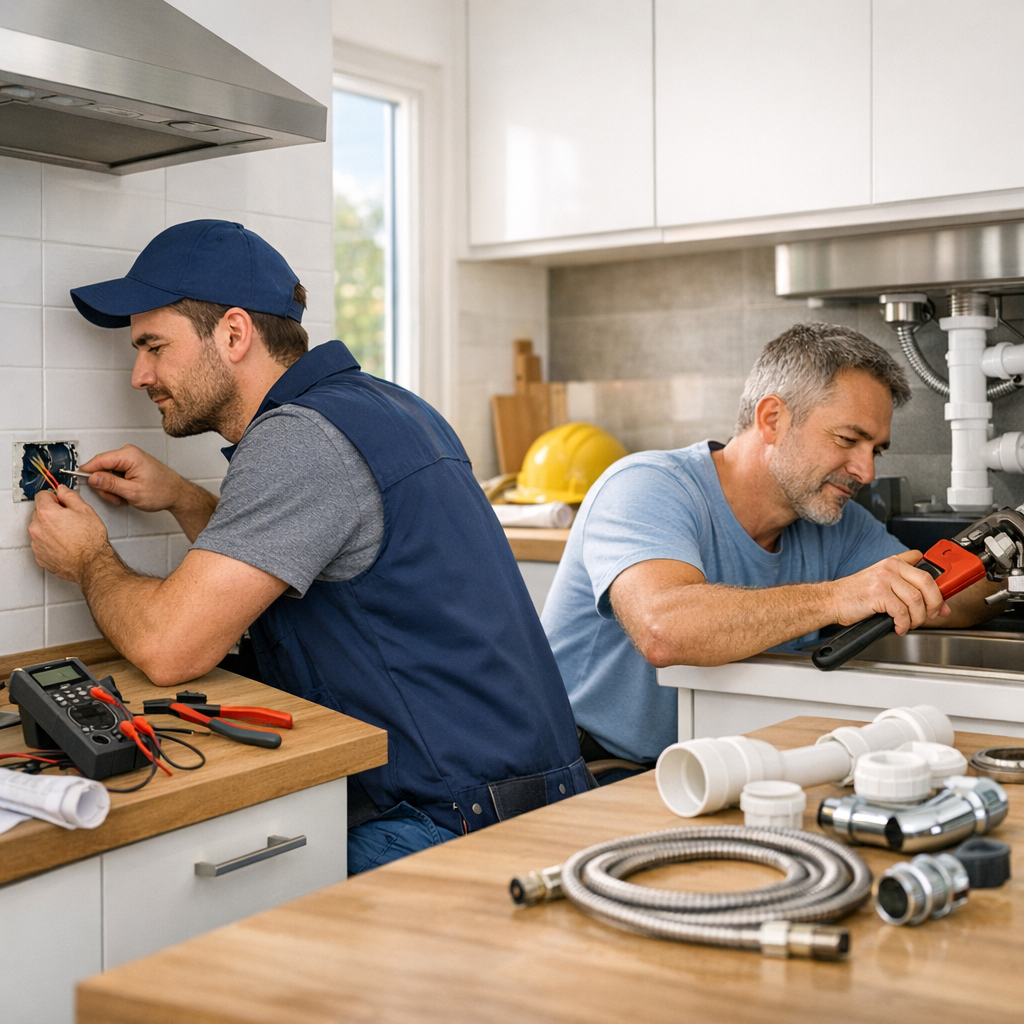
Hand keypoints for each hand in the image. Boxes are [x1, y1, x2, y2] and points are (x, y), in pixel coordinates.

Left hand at [29, 486, 110, 581]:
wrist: (92, 564)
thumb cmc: (90, 540)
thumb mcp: (86, 510)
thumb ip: (70, 496)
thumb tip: (62, 490)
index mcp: (47, 513)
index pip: (42, 495)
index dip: (54, 497)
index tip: (61, 502)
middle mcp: (37, 528)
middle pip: (39, 513)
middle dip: (52, 514)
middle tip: (69, 520)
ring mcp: (37, 543)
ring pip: (40, 529)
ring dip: (50, 529)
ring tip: (68, 534)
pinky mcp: (40, 556)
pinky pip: (41, 544)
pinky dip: (50, 543)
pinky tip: (65, 544)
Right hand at [79, 445, 186, 512]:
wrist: (177, 494)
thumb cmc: (162, 492)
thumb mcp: (133, 492)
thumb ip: (110, 484)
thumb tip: (92, 478)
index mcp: (128, 456)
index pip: (98, 460)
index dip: (88, 473)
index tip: (81, 482)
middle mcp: (128, 453)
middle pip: (101, 468)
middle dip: (105, 486)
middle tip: (116, 497)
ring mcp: (130, 459)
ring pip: (107, 474)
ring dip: (113, 489)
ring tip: (125, 497)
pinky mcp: (131, 465)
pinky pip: (115, 476)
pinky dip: (119, 487)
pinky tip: (128, 493)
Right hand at [830, 550, 949, 634]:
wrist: (832, 600)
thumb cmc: (856, 594)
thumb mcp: (882, 580)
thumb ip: (906, 585)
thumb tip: (936, 602)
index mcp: (894, 562)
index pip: (927, 571)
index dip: (939, 589)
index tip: (942, 602)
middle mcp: (890, 567)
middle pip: (927, 583)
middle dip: (935, 604)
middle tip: (931, 615)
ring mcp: (883, 579)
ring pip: (916, 600)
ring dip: (917, 618)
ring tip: (910, 624)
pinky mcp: (877, 594)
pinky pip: (901, 612)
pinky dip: (903, 624)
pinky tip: (898, 627)